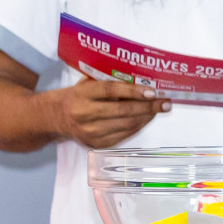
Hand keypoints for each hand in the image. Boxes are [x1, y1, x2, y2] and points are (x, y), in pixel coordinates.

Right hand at [51, 78, 169, 148]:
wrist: (57, 117)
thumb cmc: (80, 96)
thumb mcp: (88, 83)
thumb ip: (109, 81)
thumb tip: (143, 79)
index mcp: (82, 94)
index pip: (111, 91)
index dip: (133, 91)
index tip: (153, 92)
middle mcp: (84, 114)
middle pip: (123, 111)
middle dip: (148, 107)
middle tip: (166, 103)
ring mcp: (89, 132)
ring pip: (126, 125)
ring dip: (147, 117)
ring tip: (159, 109)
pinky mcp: (96, 144)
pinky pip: (124, 135)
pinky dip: (138, 126)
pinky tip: (146, 118)